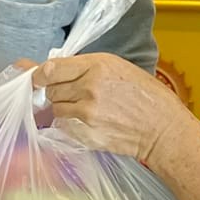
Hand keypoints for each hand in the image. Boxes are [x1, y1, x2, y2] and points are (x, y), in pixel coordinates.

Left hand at [31, 55, 193, 167]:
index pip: (51, 68)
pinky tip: (88, 122)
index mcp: (97, 66)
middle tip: (73, 93)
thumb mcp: (117, 68)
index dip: (40, 74)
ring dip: (64, 108)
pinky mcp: (87, 134)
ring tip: (86, 109)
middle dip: (57, 91)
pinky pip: (64, 126)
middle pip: (51, 89)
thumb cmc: (144, 95)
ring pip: (56, 108)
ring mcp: (87, 113)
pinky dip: (70, 124)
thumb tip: (52, 69)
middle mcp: (89, 88)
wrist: (162, 128)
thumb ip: (85, 67)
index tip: (37, 77)